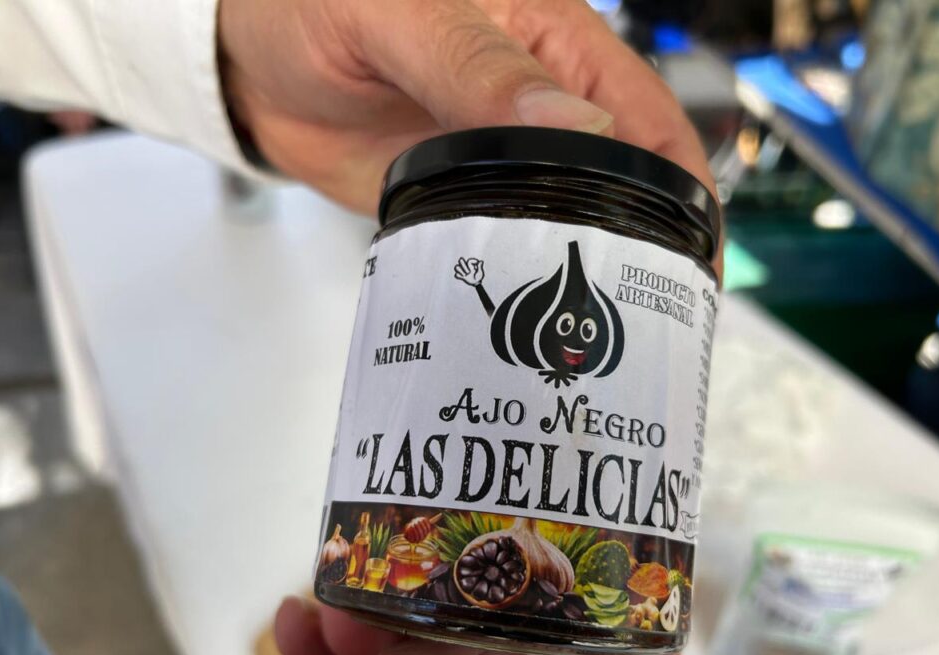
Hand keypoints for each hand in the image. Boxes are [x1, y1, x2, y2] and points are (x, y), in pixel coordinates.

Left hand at [218, 0, 718, 271]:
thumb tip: (571, 125)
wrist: (247, 61)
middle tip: (649, 314)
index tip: (691, 249)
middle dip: (642, 240)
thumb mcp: (400, 13)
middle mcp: (539, 103)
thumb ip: (478, 66)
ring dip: (583, 268)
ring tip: (601, 338)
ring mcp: (501, 156)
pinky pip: (505, 237)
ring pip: (567, 216)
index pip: (644, 112)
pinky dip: (522, 276)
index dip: (678, 180)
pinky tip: (530, 320)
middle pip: (621, 178)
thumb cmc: (313, 1)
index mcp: (553, 40)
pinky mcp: (461, 196)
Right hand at [454, 257, 485, 286]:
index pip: (469, 261)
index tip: (475, 269)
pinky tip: (463, 277)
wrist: (476, 283)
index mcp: (470, 264)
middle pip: (460, 260)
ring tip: (466, 275)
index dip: (471, 265)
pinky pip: (456, 275)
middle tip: (468, 272)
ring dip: (461, 271)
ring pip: (457, 267)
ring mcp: (462, 271)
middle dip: (464, 266)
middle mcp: (465, 266)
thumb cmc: (479, 276)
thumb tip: (481, 261)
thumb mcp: (480, 272)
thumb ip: (480, 267)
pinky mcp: (460, 276)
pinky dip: (459, 276)